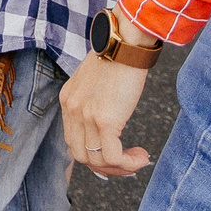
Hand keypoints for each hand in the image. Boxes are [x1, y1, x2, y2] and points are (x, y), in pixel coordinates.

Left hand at [60, 53, 154, 177]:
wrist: (126, 42)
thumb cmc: (118, 57)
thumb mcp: (96, 80)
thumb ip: (94, 100)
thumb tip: (110, 121)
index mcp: (68, 100)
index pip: (72, 141)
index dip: (93, 153)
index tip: (114, 153)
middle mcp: (72, 110)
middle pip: (80, 156)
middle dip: (105, 167)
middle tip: (126, 162)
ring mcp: (86, 116)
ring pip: (96, 161)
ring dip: (119, 168)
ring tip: (138, 159)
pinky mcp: (105, 120)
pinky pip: (112, 157)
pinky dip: (128, 164)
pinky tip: (142, 156)